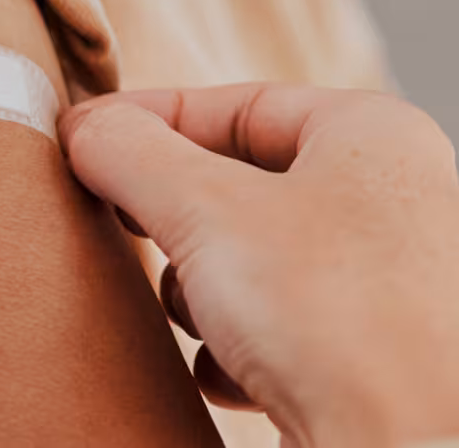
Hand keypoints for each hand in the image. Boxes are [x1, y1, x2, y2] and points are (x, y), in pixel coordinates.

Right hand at [62, 84, 458, 447]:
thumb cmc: (333, 314)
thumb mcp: (202, 208)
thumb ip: (128, 152)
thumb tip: (82, 128)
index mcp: (373, 136)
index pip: (239, 103)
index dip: (150, 119)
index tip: (84, 141)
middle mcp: (390, 199)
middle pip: (240, 183)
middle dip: (176, 218)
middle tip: (125, 226)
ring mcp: (385, 279)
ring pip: (249, 258)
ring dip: (201, 291)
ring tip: (202, 317)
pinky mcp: (368, 352)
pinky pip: (273, 327)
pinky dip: (234, 347)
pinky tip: (232, 369)